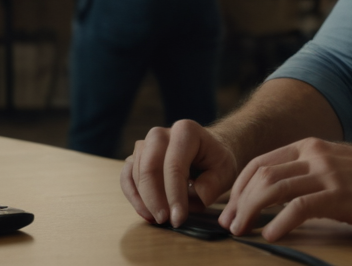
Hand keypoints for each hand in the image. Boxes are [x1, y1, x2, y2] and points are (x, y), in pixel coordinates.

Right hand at [120, 119, 238, 228]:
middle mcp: (160, 134)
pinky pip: (126, 175)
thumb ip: (209, 187)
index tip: (179, 219)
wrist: (208, 151)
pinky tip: (144, 212)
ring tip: (158, 219)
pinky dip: (132, 195)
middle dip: (154, 198)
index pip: (174, 166)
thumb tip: (187, 201)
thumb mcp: (224, 173)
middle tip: (165, 220)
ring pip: (136, 172)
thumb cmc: (216, 161)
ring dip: (144, 199)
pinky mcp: (137, 156)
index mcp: (185, 131)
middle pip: (149, 167)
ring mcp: (145, 144)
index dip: (174, 195)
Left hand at [219, 138, 351, 239]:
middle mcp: (314, 153)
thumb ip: (307, 173)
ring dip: (251, 211)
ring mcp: (327, 172)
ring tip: (241, 231)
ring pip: (274, 188)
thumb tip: (274, 196)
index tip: (229, 208)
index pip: (260, 162)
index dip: (239, 187)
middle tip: (229, 224)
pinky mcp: (340, 193)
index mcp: (310, 146)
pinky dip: (280, 222)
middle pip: (262, 174)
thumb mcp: (335, 167)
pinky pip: (299, 206)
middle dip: (239, 201)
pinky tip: (271, 235)